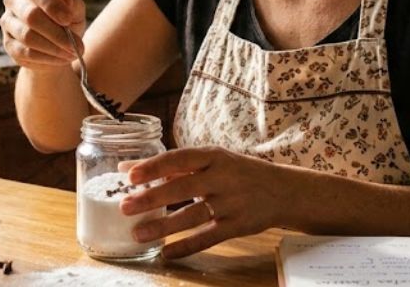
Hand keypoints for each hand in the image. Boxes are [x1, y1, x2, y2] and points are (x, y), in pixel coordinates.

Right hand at [0, 0, 85, 71]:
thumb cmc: (66, 21)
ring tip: (72, 53)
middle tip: (75, 45)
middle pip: (30, 15)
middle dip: (56, 33)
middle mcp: (14, 0)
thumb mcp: (76, 10)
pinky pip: (25, 52)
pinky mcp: (8, 43)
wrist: (58, 45)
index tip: (67, 19)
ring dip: (53, 47)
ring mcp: (8, 22)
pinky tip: (61, 59)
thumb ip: (72, 3)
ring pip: (27, 36)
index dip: (52, 5)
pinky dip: (46, 58)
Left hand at [120, 147, 278, 258]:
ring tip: (138, 233)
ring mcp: (232, 202)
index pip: (180, 158)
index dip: (154, 166)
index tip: (129, 175)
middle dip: (152, 197)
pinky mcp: (238, 226)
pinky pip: (209, 237)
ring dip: (164, 226)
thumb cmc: (238, 172)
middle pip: (183, 187)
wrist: (284, 190)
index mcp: (214, 156)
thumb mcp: (212, 160)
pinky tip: (167, 252)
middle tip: (125, 206)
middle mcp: (223, 177)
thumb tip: (127, 169)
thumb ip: (174, 165)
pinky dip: (187, 246)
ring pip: (193, 215)